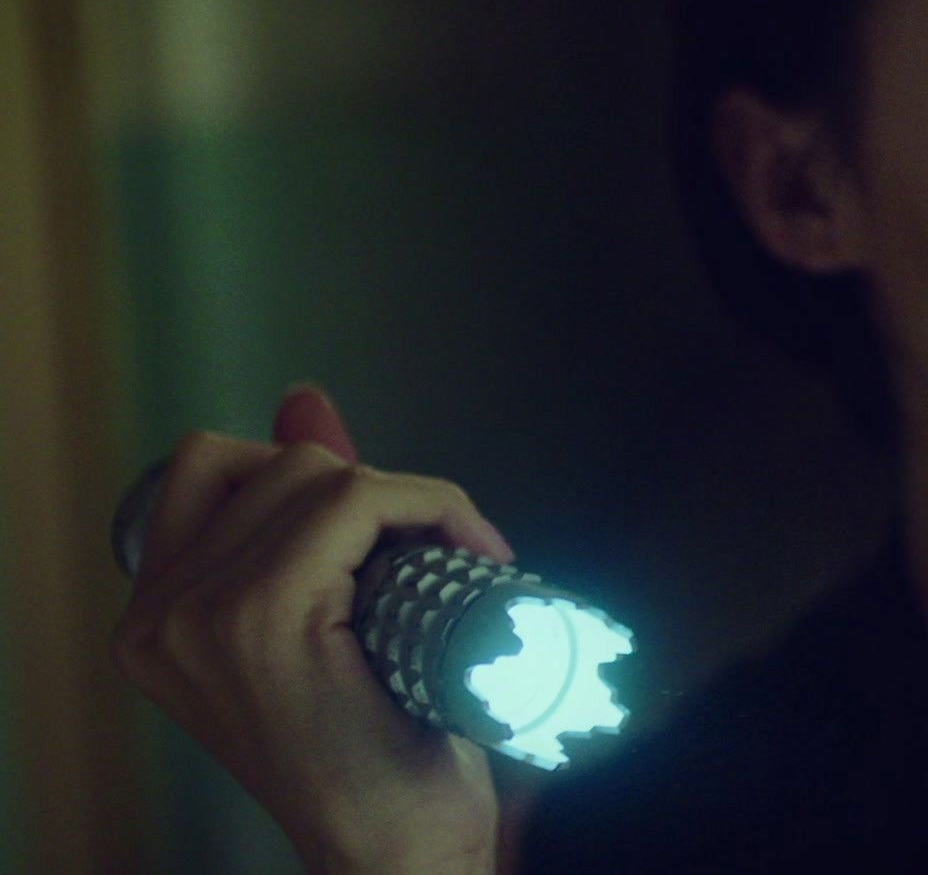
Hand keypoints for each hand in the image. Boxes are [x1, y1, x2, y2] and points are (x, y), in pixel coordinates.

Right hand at [111, 386, 513, 872]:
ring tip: (452, 566)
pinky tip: (471, 556)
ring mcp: (201, 616)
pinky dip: (430, 507)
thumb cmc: (377, 750)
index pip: (212, 466)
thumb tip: (305, 396)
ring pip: (324, 477)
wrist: (397, 849)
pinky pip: (358, 500)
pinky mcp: (265, 617)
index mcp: (156, 616)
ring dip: (412, 504)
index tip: (381, 539)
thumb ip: (307, 513)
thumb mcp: (331, 615)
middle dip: (371, 496)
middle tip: (432, 562)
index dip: (315, 482)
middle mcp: (158, 615)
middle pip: (279, 464)